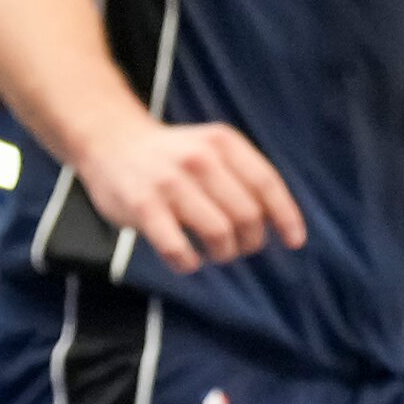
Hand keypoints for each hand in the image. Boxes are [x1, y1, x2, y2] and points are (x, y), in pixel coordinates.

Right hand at [77, 118, 305, 272]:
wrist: (108, 140)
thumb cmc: (170, 156)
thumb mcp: (210, 147)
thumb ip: (243, 177)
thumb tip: (283, 227)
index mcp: (221, 142)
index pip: (266, 183)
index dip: (285, 217)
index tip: (294, 241)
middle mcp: (199, 158)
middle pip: (247, 215)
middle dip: (250, 241)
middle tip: (238, 246)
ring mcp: (169, 182)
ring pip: (219, 234)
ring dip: (223, 254)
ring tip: (213, 252)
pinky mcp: (143, 207)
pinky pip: (179, 250)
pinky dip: (189, 264)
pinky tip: (186, 259)